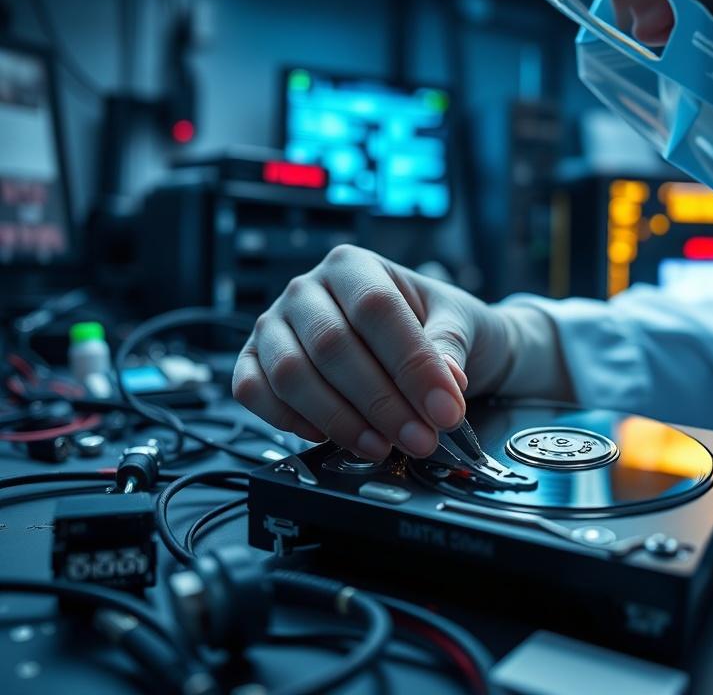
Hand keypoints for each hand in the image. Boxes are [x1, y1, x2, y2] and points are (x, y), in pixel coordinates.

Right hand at [232, 245, 515, 458]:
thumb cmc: (434, 322)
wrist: (420, 335)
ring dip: (340, 421)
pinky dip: (289, 422)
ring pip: (291, 374)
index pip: (375, 309)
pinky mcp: (254, 361)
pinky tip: (331, 438)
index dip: (411, 365)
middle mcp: (306, 290)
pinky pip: (253, 391)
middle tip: (421, 439)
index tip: (445, 410)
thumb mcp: (458, 323)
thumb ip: (450, 347)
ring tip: (384, 447)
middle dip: (380, 403)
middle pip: (331, 345)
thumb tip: (447, 381)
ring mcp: (274, 325)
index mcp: (353, 265)